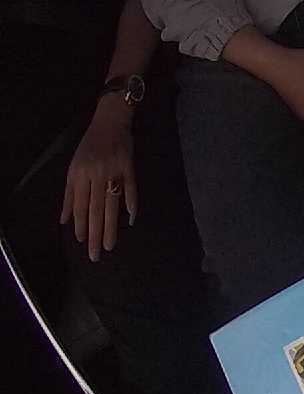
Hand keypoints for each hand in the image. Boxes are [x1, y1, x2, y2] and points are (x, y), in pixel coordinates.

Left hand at [61, 97, 136, 261]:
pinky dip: (130, 202)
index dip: (80, 224)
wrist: (110, 120)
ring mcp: (112, 170)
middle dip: (93, 233)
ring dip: (110, 226)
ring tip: (110, 245)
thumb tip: (63, 220)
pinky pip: (130, 187)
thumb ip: (69, 194)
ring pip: (110, 203)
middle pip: (93, 209)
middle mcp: (94, 174)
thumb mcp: (74, 168)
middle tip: (95, 254)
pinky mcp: (128, 166)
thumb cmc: (91, 145)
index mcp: (79, 174)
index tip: (82, 242)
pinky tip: (130, 219)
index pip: (78, 205)